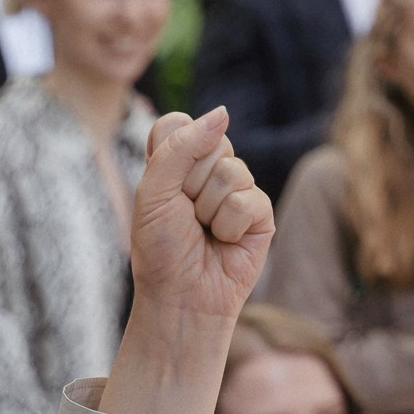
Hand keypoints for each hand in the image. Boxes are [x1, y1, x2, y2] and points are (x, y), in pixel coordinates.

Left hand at [130, 108, 274, 326]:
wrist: (180, 299)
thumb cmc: (160, 251)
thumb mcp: (152, 194)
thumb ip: (178, 147)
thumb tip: (223, 114)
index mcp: (176, 161)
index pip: (176, 123)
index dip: (169, 155)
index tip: (162, 190)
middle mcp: (208, 169)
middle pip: (208, 142)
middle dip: (190, 184)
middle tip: (184, 217)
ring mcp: (237, 188)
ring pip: (230, 171)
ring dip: (208, 209)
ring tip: (204, 233)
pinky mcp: (260, 212)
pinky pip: (247, 199)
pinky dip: (228, 225)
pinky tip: (224, 243)